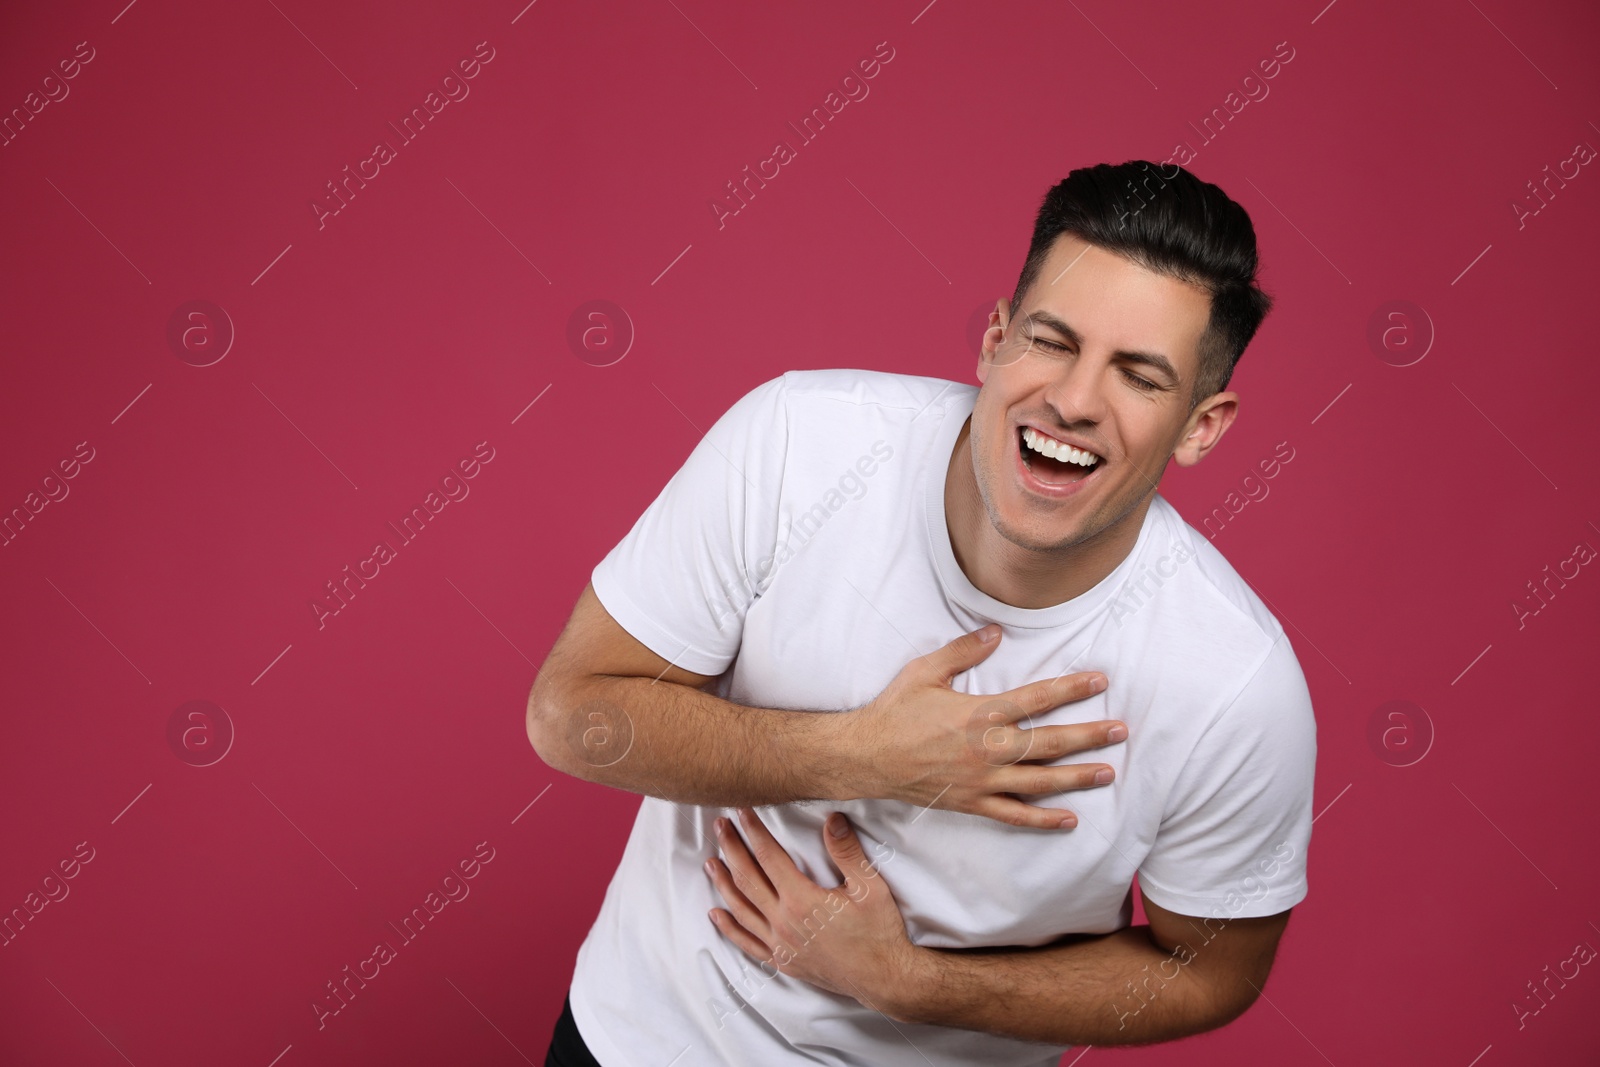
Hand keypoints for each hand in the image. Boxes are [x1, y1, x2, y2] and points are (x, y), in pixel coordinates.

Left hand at [705, 807, 920, 1018]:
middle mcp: (784, 923)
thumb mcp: (869, 887)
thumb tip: (832, 818)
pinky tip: (716, 914)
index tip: (742, 812)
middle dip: (732, 849)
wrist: (883, 977)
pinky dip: (730, 928)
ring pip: (741, 909)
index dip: (754, 832)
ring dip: (723, 884)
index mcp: (802, 901)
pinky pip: (748, 943)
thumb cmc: (879, 931)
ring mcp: (781, 944)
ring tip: (711, 863)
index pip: (769, 857)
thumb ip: (847, 852)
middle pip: (748, 879)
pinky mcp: (783, 961)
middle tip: (720, 826)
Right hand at [835, 625, 1126, 829]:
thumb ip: (962, 651)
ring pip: (1039, 781)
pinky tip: (1069, 819)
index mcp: (979, 713)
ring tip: (1108, 773)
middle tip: (1120, 731)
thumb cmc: (894, 711)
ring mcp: (981, 780)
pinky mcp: (972, 802)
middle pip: (1049, 743)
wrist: (866, 757)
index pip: (1036, 699)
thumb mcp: (924, 671)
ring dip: (1076, 777)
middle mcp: (987, 749)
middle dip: (1088, 736)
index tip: (1099, 682)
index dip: (1070, 689)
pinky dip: (1043, 819)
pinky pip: (1014, 815)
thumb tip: (996, 632)